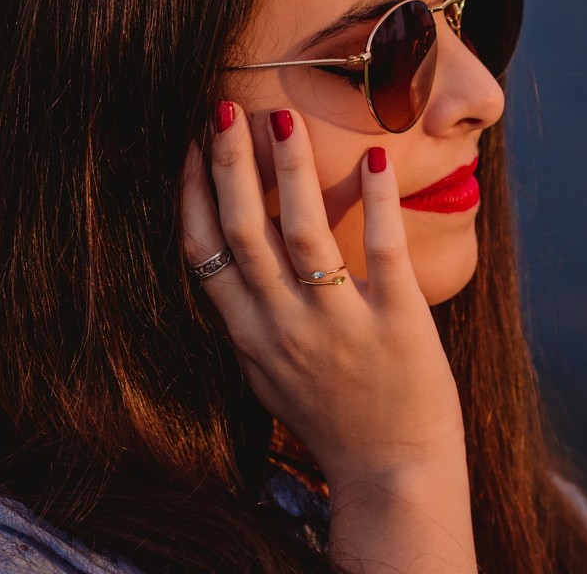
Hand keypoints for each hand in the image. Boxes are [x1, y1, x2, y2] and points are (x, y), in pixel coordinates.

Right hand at [181, 104, 465, 484]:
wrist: (392, 478)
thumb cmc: (330, 422)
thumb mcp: (267, 374)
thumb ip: (248, 317)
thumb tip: (227, 259)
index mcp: (249, 337)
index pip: (204, 253)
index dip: (191, 193)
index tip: (189, 144)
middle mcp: (284, 327)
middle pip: (244, 231)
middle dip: (229, 165)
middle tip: (222, 109)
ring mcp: (339, 325)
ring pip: (304, 233)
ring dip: (290, 171)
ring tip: (283, 119)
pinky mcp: (397, 324)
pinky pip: (382, 252)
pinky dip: (375, 202)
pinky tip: (373, 157)